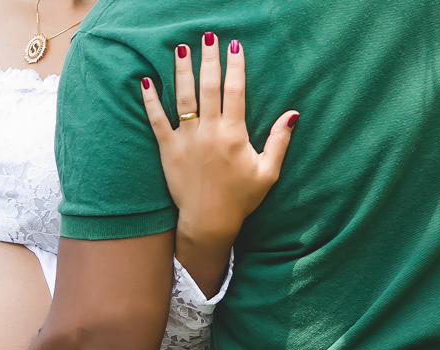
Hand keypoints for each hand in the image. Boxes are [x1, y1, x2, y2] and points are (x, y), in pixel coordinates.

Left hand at [140, 32, 297, 293]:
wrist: (209, 222)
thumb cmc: (241, 198)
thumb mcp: (268, 172)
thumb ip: (279, 141)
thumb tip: (293, 114)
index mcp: (234, 134)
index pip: (235, 92)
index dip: (235, 67)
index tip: (234, 47)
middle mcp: (209, 132)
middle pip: (208, 87)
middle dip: (208, 59)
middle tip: (207, 36)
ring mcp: (186, 140)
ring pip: (183, 97)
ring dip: (181, 70)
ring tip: (179, 47)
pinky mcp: (168, 150)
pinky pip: (156, 120)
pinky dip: (150, 100)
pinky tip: (146, 80)